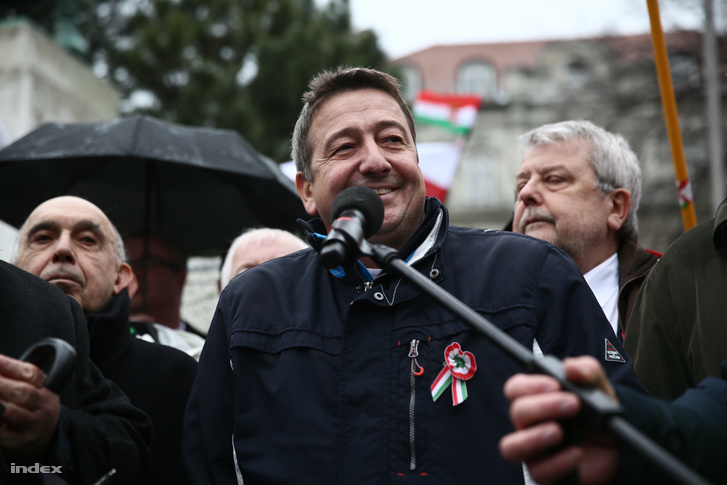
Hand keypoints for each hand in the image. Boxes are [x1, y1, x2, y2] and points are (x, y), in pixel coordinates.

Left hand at [0, 354, 59, 456]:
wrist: (47, 437)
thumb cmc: (34, 408)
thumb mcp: (34, 389)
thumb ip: (14, 377)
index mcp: (46, 389)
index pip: (31, 373)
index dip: (10, 365)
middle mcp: (43, 406)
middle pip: (24, 392)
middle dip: (1, 384)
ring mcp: (33, 425)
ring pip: (12, 413)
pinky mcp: (20, 442)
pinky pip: (1, 434)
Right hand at [499, 356, 619, 484]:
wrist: (617, 450)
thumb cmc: (597, 416)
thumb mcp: (600, 389)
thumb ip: (588, 372)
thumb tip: (571, 366)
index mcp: (535, 399)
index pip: (514, 388)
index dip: (529, 385)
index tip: (555, 384)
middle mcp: (529, 424)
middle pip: (516, 413)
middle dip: (543, 407)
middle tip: (572, 404)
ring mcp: (534, 450)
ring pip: (511, 447)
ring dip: (533, 438)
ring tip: (559, 432)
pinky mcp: (546, 473)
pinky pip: (539, 472)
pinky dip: (558, 462)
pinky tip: (577, 453)